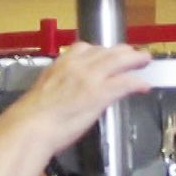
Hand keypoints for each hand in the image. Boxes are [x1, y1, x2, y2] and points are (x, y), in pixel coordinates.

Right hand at [0, 42, 151, 156]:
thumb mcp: (42, 92)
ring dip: (135, 59)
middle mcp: (77, 66)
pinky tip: (144, 86)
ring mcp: (90, 78)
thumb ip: (56, 87)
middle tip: (132, 54)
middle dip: (122, 51)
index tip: (105, 53)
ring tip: (144, 61)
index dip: (99, 50)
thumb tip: (62, 95)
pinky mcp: (101, 93)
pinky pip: (125, 82)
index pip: (83, 48)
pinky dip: (137, 82)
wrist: (30, 127)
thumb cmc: (30, 117)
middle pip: (106, 51)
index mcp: (60, 64)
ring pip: (119, 60)